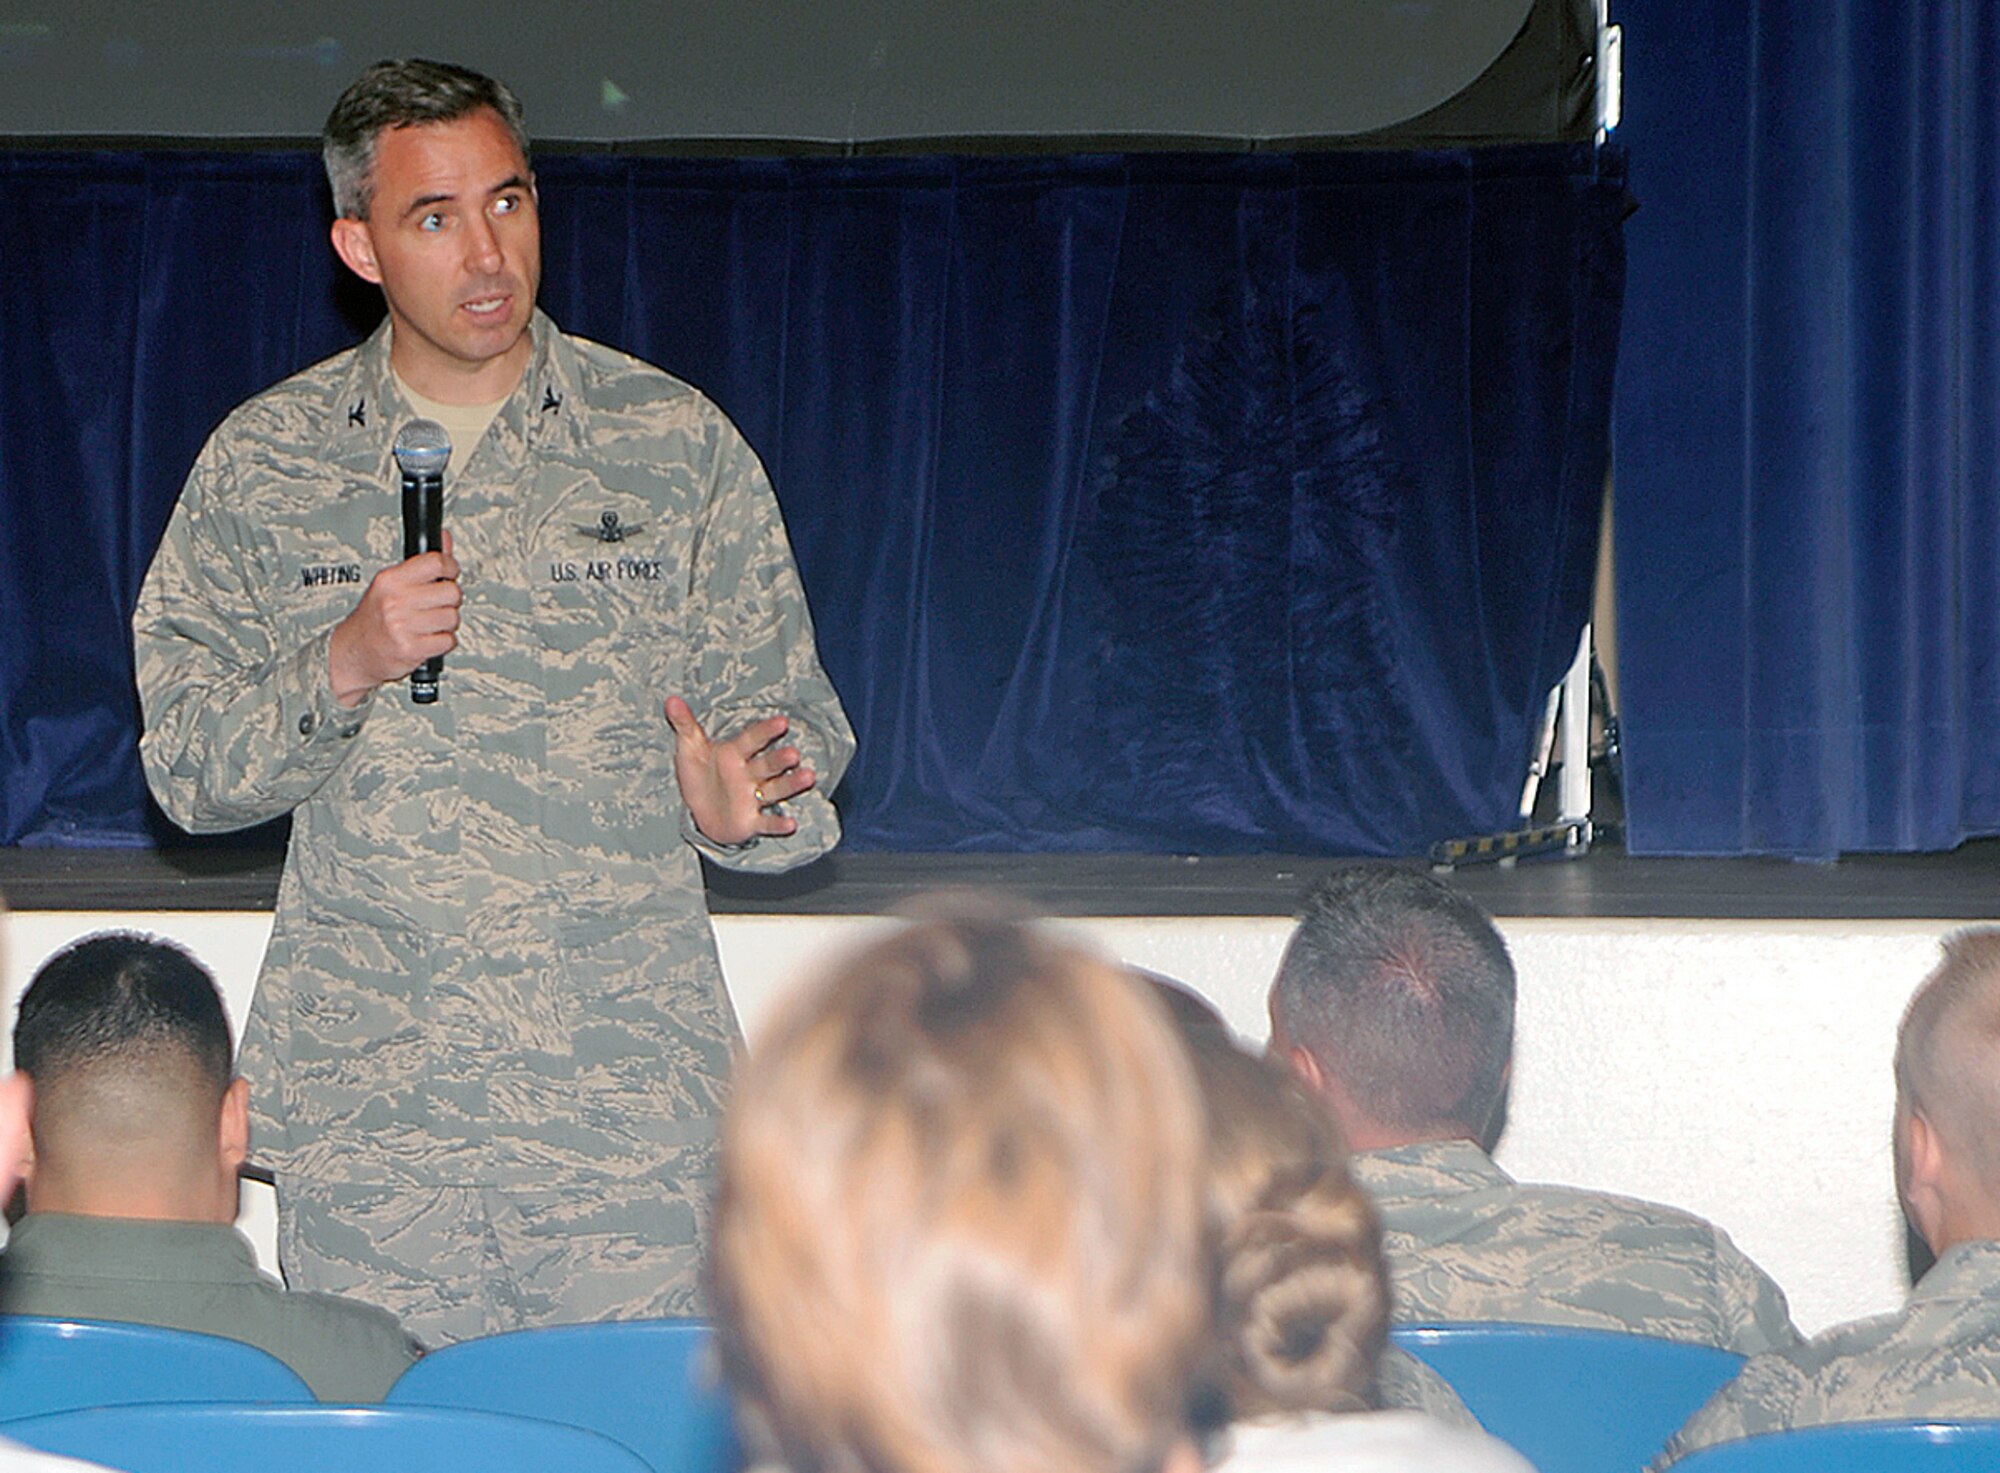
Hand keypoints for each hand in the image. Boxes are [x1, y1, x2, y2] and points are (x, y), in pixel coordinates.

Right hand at [327, 531, 460, 706]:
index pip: (436, 562)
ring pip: (452, 617)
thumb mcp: (391, 584)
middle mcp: (395, 601)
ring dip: (446, 623)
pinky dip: (442, 642)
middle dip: (449, 600)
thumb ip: (422, 562)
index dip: (450, 568)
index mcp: (390, 580)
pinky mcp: (411, 649)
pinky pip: (448, 641)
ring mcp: (402, 626)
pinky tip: (427, 638)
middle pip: (451, 591)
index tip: (449, 574)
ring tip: (428, 624)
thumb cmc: (373, 617)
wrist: (353, 651)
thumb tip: (444, 537)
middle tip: (435, 605)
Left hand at [664, 695, 816, 845]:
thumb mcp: (690, 749)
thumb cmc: (700, 775)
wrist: (700, 812)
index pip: (752, 740)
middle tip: (794, 754)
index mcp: (735, 754)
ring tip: (808, 777)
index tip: (782, 722)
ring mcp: (752, 798)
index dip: (765, 731)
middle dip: (780, 760)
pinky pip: (766, 822)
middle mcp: (749, 774)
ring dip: (791, 784)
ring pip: (775, 789)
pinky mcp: (751, 821)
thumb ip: (684, 724)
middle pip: (767, 765)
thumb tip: (670, 700)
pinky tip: (791, 824)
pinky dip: (777, 824)